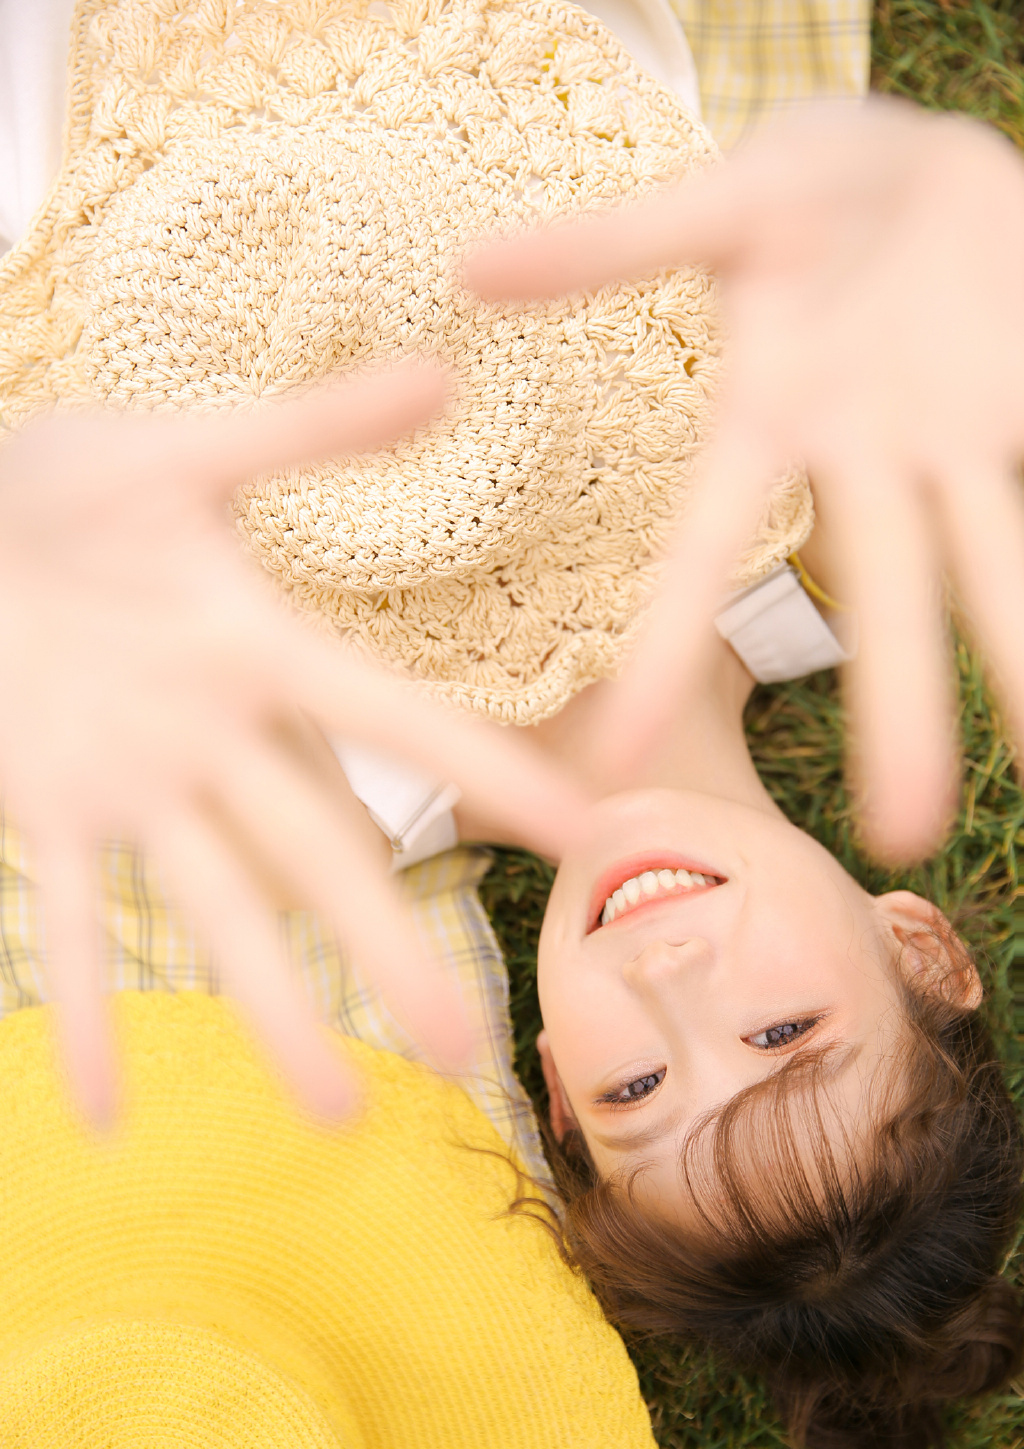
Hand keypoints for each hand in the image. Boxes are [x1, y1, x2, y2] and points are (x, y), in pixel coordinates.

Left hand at [0, 365, 587, 1127]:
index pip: (392, 720)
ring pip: (214, 911)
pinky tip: (105, 1114)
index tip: (583, 831)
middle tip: (464, 1051)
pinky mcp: (44, 808)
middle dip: (387, 949)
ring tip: (329, 1113)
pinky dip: (87, 1008)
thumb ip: (310, 429)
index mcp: (258, 647)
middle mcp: (216, 736)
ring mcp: (133, 784)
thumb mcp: (182, 452)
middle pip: (317, 854)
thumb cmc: (60, 478)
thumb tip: (447, 371)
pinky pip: (69, 919)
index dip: (485, 772)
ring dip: (269, 1010)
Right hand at [466, 99, 1023, 861]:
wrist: (921, 162)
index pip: (705, 553)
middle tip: (907, 837)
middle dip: (899, 712)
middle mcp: (860, 462)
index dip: (669, 649)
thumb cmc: (802, 182)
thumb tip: (469, 270)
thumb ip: (608, 244)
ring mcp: (952, 447)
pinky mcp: (1014, 416)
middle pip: (881, 598)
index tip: (625, 756)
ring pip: (987, 567)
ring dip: (1012, 660)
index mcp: (767, 424)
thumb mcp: (718, 200)